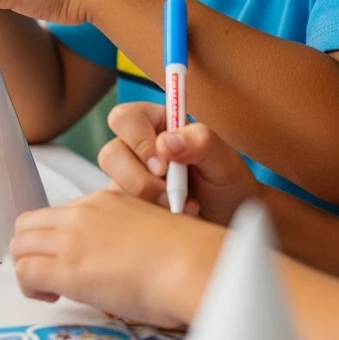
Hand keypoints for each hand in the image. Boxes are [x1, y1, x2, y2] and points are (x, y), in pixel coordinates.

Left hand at [11, 190, 222, 327]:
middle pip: (28, 225)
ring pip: (19, 245)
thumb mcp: (150, 232)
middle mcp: (82, 213)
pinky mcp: (67, 268)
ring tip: (51, 291)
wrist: (194, 265)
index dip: (53, 240)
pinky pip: (24, 273)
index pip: (57, 214)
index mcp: (105, 200)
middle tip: (49, 277)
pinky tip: (53, 298)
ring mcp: (72, 238)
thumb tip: (117, 260)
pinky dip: (29, 288)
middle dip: (30, 251)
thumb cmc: (188, 257)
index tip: (68, 260)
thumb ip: (125, 237)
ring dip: (27, 268)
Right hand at [98, 102, 259, 225]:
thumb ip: (201, 141)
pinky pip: (119, 212)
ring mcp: (127, 178)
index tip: (164, 166)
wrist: (228, 220)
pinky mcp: (127, 205)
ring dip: (147, 201)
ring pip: (113, 186)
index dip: (138, 141)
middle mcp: (135, 148)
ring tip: (180, 207)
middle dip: (140, 179)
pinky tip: (171, 218)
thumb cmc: (227, 184)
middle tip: (172, 194)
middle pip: (110, 154)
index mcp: (155, 123)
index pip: (125, 118)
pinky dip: (146, 218)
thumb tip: (166, 142)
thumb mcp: (224, 160)